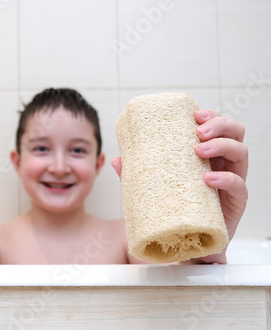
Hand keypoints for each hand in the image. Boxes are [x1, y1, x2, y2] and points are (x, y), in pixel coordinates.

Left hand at [112, 109, 248, 263]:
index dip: (211, 116)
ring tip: (199, 150)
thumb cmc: (171, 209)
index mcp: (206, 155)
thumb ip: (136, 174)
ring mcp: (231, 182)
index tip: (194, 114)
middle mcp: (222, 164)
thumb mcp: (151, 189)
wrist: (183, 243)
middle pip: (235, 132)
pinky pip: (239, 187)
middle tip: (198, 130)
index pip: (217, 127)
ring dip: (222, 145)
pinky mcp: (235, 204)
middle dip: (219, 124)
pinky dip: (226, 179)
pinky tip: (208, 179)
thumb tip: (115, 159)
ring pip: (241, 153)